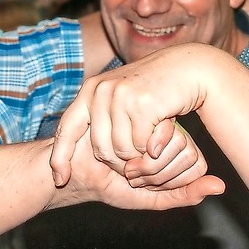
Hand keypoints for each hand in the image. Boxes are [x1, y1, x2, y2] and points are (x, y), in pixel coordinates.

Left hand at [51, 44, 212, 184]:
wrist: (188, 69)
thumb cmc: (154, 89)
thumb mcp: (121, 98)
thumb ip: (101, 116)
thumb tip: (83, 147)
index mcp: (91, 89)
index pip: (67, 128)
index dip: (60, 156)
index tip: (60, 180)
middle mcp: (100, 90)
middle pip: (98, 148)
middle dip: (116, 163)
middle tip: (132, 168)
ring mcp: (120, 95)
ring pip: (120, 150)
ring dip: (136, 158)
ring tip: (148, 151)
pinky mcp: (142, 104)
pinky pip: (141, 145)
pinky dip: (151, 150)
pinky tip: (159, 140)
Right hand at [57, 117, 223, 210]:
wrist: (76, 175)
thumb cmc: (113, 186)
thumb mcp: (154, 198)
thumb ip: (186, 194)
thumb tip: (221, 186)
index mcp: (178, 148)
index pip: (196, 165)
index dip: (169, 182)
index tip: (145, 185)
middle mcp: (167, 130)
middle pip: (185, 154)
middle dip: (156, 176)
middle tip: (132, 176)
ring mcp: (150, 118)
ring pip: (169, 146)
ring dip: (144, 170)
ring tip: (123, 168)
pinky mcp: (131, 110)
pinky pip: (152, 136)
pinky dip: (134, 159)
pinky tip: (118, 161)